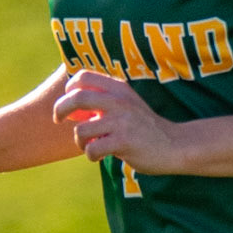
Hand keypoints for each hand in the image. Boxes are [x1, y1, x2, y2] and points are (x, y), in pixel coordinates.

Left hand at [52, 70, 182, 171]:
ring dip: (79, 141)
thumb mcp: (127, 105)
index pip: (83, 76)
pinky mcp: (123, 142)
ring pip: (81, 130)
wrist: (174, 145)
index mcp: (118, 89)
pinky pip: (92, 149)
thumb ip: (103, 102)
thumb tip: (69, 109)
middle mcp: (118, 101)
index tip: (68, 101)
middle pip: (77, 97)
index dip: (69, 88)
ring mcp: (121, 121)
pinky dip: (91, 155)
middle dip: (60, 109)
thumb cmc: (145, 128)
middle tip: (59, 120)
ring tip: (89, 146)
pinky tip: (99, 156)